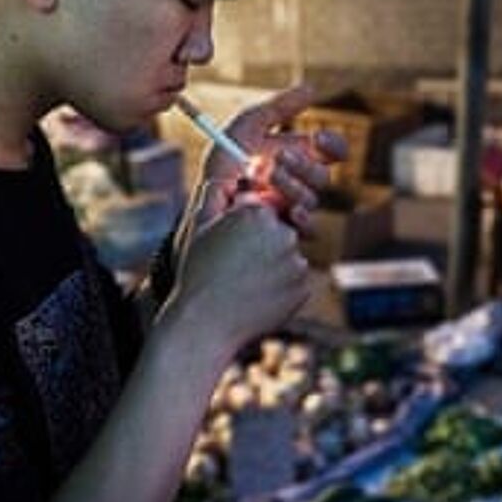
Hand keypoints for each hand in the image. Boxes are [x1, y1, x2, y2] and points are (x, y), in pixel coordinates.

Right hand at [166, 194, 310, 355]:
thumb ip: (214, 194)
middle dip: (265, 245)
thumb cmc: (197, 275)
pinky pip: (296, 281)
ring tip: (245, 284)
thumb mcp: (199, 227)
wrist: (205, 324)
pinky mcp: (304, 288)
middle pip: (281, 231)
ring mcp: (296, 262)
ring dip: (275, 266)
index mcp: (257, 214)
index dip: (248, 227)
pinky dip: (283, 288)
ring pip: (289, 256)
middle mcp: (282, 234)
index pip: (265, 209)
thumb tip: (228, 176)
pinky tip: (257, 297)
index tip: (235, 243)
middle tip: (239, 266)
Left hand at [194, 85, 347, 234]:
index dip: (331, 144)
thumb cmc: (218, 173)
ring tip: (263, 185)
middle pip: (322, 174)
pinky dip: (302, 219)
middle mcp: (292, 186)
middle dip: (304, 165)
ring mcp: (290, 213)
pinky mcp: (285, 237)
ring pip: (314, 198)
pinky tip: (288, 213)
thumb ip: (275, 108)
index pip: (326, 151)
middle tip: (279, 161)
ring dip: (292, 187)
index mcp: (289, 159)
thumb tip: (312, 89)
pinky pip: (310, 229)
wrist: (198, 217)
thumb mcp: (241, 132)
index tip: (320, 139)